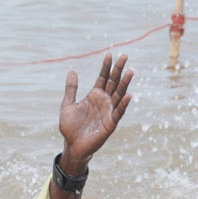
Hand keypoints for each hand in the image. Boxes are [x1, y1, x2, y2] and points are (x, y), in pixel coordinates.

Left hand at [58, 53, 132, 173]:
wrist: (72, 145)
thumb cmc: (70, 126)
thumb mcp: (67, 105)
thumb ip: (71, 89)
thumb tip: (72, 70)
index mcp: (94, 95)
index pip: (102, 77)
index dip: (106, 66)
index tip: (109, 54)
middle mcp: (104, 101)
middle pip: (113, 82)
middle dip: (118, 69)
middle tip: (124, 56)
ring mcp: (108, 111)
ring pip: (119, 94)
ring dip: (125, 83)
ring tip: (130, 71)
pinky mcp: (111, 123)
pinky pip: (118, 112)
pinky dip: (123, 104)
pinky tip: (128, 95)